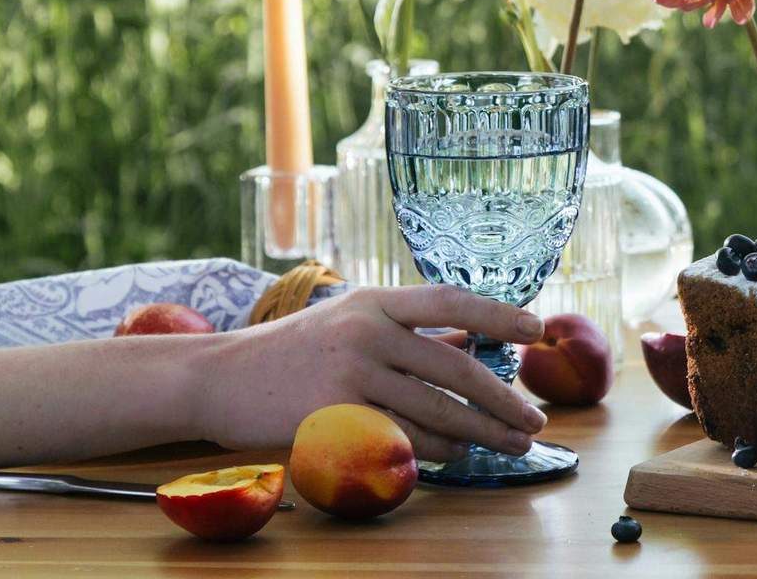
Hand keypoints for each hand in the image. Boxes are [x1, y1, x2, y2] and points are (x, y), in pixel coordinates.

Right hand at [191, 285, 547, 463]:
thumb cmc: (292, 350)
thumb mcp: (350, 320)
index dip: (498, 313)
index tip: (538, 329)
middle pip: (454, 367)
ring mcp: (349, 376)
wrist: (219, 378)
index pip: (450, 300)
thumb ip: (408, 330)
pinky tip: (459, 455)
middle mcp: (366, 332)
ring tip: (509, 443)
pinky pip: (400, 439)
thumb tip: (471, 337)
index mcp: (374, 301)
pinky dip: (437, 451)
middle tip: (533, 418)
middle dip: (501, 398)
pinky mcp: (334, 418)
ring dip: (480, 432)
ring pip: (434, 410)